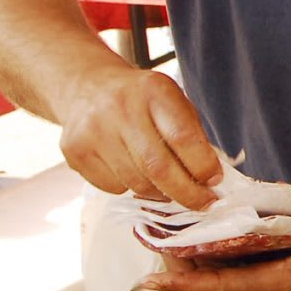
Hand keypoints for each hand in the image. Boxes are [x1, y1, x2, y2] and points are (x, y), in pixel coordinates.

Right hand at [56, 64, 224, 208]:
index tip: (215, 181)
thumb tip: (211, 180)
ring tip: (168, 186)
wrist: (88, 86)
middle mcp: (120, 108)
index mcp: (154, 91)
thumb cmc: (142, 100)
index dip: (203, 166)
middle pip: (158, 168)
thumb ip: (192, 136)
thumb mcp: (172, 102)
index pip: (183, 137)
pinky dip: (130, 188)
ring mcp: (93, 131)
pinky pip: (114, 187)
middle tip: (204, 204)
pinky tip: (131, 170)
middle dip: (187, 193)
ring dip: (160, 193)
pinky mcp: (75, 151)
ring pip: (136, 183)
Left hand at [142, 170, 290, 290]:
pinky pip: (235, 268)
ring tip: (167, 234)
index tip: (152, 281)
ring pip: (220, 275)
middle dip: (177, 265)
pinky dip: (215, 254)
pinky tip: (205, 233)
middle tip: (149, 239)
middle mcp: (267, 289)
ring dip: (193, 260)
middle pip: (209, 281)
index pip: (220, 287)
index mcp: (278, 284)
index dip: (184, 285)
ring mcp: (270, 283)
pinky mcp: (276, 275)